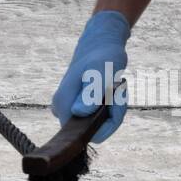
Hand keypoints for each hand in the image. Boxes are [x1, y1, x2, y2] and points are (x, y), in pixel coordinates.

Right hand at [51, 10, 129, 142]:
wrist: (101, 45)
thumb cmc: (103, 57)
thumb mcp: (101, 73)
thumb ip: (91, 94)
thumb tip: (79, 113)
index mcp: (64, 103)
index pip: (84, 135)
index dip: (104, 126)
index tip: (115, 102)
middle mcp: (62, 109)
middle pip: (93, 131)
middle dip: (111, 115)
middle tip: (118, 92)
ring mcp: (69, 108)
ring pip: (97, 124)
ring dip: (113, 109)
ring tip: (116, 87)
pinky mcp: (77, 107)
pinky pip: (98, 117)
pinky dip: (111, 107)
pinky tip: (112, 89)